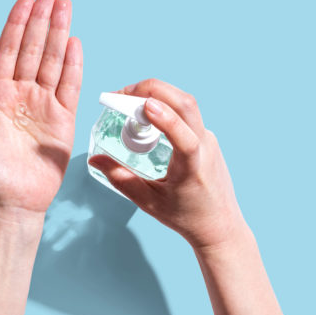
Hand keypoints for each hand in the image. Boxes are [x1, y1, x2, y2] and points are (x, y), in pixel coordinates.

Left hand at [0, 0, 82, 218]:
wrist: (11, 203)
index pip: (8, 51)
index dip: (16, 24)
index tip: (25, 0)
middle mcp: (22, 95)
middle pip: (33, 48)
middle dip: (42, 20)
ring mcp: (44, 105)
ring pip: (53, 61)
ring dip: (58, 33)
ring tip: (65, 6)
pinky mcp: (64, 120)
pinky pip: (70, 86)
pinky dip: (73, 65)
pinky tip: (74, 43)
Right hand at [88, 78, 245, 248]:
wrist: (219, 224)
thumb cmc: (186, 216)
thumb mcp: (148, 201)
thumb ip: (121, 179)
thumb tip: (95, 159)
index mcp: (192, 166)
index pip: (184, 136)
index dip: (166, 119)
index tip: (145, 106)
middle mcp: (205, 146)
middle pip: (185, 104)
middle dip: (152, 90)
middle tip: (122, 94)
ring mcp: (208, 138)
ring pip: (186, 103)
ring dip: (158, 94)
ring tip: (129, 101)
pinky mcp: (206, 136)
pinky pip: (186, 112)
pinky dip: (164, 104)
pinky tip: (146, 114)